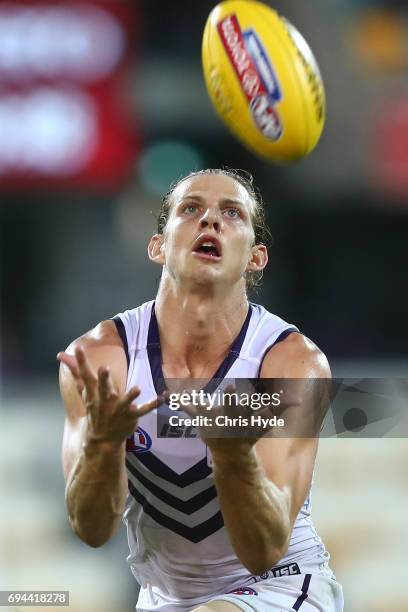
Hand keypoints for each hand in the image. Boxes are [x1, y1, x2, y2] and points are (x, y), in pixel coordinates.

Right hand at [58, 346, 162, 449]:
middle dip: (103, 379)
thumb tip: (61, 355)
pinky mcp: (131, 416)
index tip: (79, 348)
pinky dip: (153, 404)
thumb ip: (76, 372)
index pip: (85, 375)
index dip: (81, 362)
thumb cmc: (94, 409)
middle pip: (103, 388)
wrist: (100, 439)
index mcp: (94, 393)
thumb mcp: (84, 391)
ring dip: (131, 396)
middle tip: (104, 368)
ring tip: (137, 388)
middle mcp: (105, 400)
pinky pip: (144, 409)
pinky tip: (164, 397)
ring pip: (125, 402)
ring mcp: (118, 410)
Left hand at [180, 381, 300, 455]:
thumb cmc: (249, 434)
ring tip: (176, 393)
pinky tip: (166, 393)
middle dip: (224, 400)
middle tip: (223, 387)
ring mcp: (210, 421)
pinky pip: (187, 409)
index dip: (233, 399)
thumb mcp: (264, 424)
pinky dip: (178, 401)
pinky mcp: (199, 419)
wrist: (231, 453)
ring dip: (189, 401)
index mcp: (238, 419)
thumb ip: (280, 409)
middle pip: (223, 408)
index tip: (229, 386)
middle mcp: (224, 420)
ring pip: (199, 409)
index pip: (237, 408)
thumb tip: (299, 401)